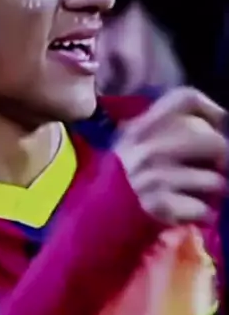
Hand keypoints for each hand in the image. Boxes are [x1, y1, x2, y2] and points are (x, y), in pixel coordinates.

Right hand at [114, 87, 227, 226]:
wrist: (98, 216)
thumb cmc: (122, 178)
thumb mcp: (131, 145)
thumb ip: (160, 129)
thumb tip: (210, 120)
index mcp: (141, 128)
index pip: (184, 98)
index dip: (209, 108)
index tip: (217, 123)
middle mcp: (148, 148)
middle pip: (212, 140)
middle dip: (221, 157)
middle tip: (216, 166)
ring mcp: (154, 177)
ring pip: (213, 179)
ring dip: (211, 190)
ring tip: (198, 193)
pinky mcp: (159, 205)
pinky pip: (203, 208)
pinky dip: (201, 214)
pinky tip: (188, 212)